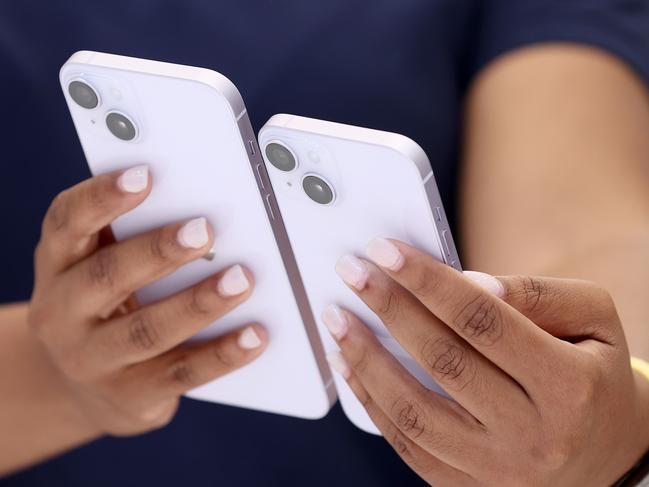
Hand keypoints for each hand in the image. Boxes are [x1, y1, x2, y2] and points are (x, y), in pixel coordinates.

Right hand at [28, 166, 266, 435]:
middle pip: (107, 276)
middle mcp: (63, 312)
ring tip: (242, 280)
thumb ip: (134, 235)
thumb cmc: (108, 304)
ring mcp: (94, 360)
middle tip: (205, 229)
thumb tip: (205, 203)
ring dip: (199, 303)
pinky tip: (255, 335)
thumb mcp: (101, 266)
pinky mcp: (131, 395)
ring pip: (147, 330)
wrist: (84, 385)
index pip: (67, 223)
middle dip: (158, 251)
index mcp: (59, 263)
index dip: (102, 197)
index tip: (144, 175)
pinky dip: (223, 354)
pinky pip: (182, 373)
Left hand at [324, 238, 648, 485]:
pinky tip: (349, 365)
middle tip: (351, 271)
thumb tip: (469, 282)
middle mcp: (531, 434)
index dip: (429, 281)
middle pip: (442, 361)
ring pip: (413, 411)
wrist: (610, 455)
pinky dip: (370, 402)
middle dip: (388, 308)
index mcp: (567, 385)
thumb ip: (537, 294)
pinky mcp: (468, 485)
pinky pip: (406, 444)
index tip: (386, 251)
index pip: (483, 321)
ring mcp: (496, 468)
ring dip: (365, 359)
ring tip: (336, 318)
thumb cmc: (596, 373)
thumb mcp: (593, 320)